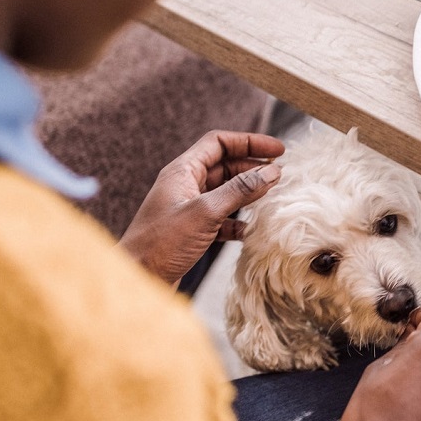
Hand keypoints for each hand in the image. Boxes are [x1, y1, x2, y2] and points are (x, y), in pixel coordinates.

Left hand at [119, 131, 285, 284]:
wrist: (138, 278)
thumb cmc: (162, 243)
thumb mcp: (205, 212)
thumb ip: (239, 190)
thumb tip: (271, 172)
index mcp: (182, 171)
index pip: (219, 143)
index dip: (249, 142)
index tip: (278, 150)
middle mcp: (185, 185)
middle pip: (225, 165)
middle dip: (253, 168)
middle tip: (281, 175)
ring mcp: (189, 208)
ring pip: (225, 192)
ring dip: (248, 194)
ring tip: (273, 198)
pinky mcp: (192, 230)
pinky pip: (222, 219)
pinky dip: (238, 222)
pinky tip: (253, 231)